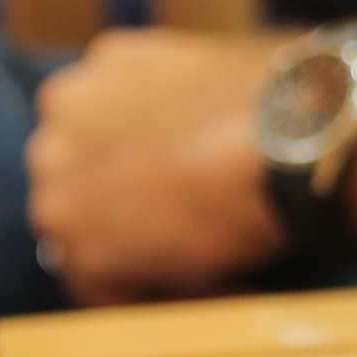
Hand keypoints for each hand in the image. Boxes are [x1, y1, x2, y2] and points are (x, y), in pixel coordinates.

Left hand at [24, 29, 286, 303]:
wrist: (296, 140)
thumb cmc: (295, 95)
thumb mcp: (242, 61)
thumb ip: (214, 86)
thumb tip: (253, 104)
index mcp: (111, 60)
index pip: (111, 115)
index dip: (154, 152)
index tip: (195, 178)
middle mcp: (66, 111)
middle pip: (87, 169)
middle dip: (134, 199)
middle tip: (199, 223)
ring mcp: (60, 181)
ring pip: (91, 229)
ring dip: (143, 251)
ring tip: (215, 268)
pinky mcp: (80, 246)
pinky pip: (110, 286)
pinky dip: (157, 295)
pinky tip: (221, 289)